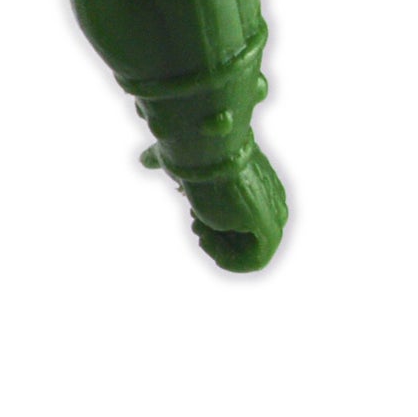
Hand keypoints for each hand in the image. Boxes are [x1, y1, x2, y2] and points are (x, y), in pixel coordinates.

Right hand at [142, 141, 286, 272]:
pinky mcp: (271, 231)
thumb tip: (143, 160)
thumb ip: (167, 165)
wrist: (205, 157)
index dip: (212, 221)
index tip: (193, 208)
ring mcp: (274, 216)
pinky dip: (227, 258)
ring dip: (217, 245)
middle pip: (243, 236)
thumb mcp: (182, 166)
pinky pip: (253, 261)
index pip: (240, 220)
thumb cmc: (193, 155)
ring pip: (247, 250)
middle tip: (195, 220)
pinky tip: (208, 237)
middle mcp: (272, 200)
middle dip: (214, 234)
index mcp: (259, 184)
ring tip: (200, 227)